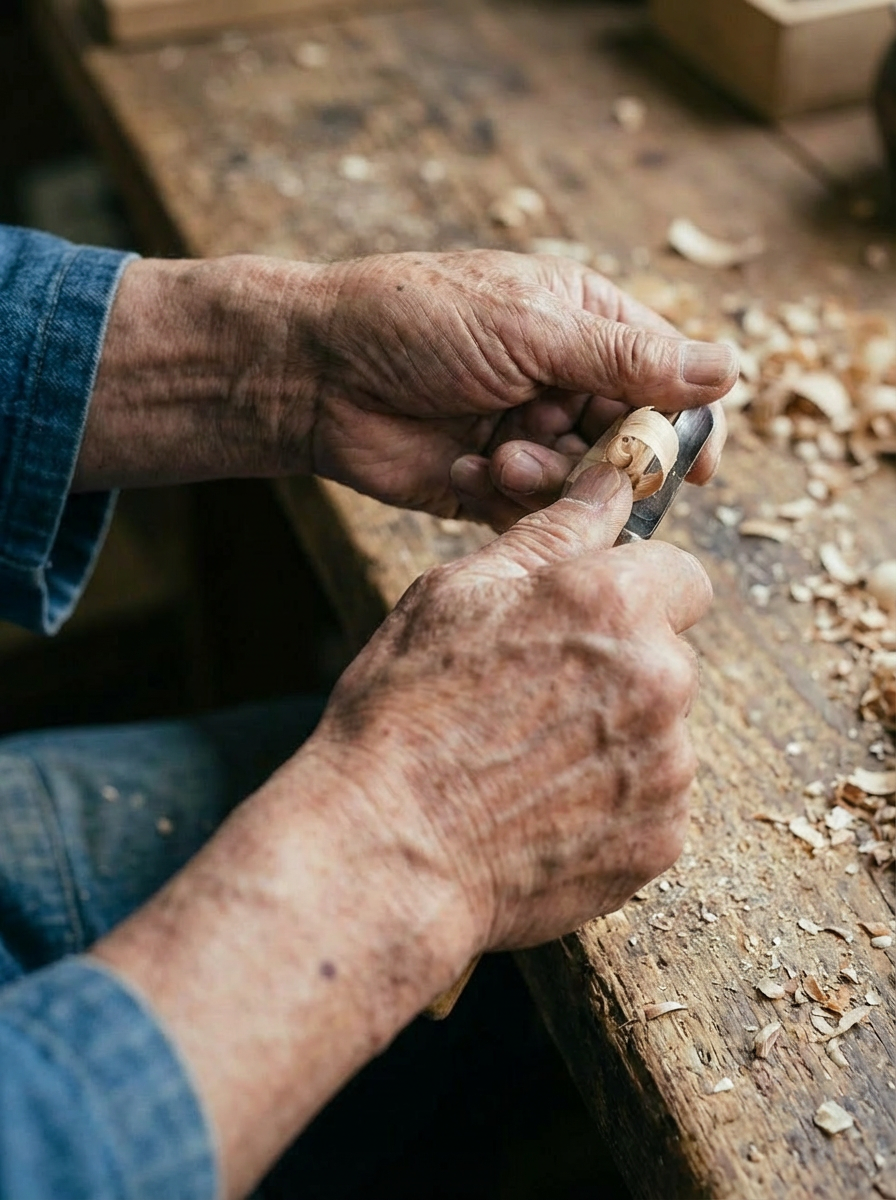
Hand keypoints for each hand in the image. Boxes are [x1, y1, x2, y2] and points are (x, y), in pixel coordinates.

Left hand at [80, 250, 733, 513]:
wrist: (317, 372)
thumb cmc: (415, 322)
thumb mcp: (528, 328)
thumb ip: (625, 358)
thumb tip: (729, 369)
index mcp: (584, 324)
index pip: (668, 376)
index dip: (686, 422)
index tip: (697, 465)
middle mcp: (564, 380)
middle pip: (629, 439)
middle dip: (602, 455)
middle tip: (563, 447)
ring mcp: (529, 433)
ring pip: (582, 482)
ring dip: (547, 476)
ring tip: (499, 456)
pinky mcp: (491, 482)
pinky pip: (533, 511)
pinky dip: (506, 496)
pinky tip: (464, 466)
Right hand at [91, 459, 709, 1196]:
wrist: (385, 853)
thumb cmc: (404, 716)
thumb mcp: (456, 594)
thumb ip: (551, 534)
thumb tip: (607, 487)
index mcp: (614, 605)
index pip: (682, 575)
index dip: (636, 590)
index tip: (595, 616)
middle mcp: (659, 681)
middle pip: (668, 656)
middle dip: (619, 667)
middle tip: (534, 697)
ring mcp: (667, 769)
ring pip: (659, 731)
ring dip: (613, 737)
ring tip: (526, 762)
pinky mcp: (660, 840)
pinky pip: (651, 801)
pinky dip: (610, 803)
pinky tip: (541, 808)